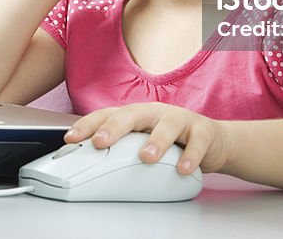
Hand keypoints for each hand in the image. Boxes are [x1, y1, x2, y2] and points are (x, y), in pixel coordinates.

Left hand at [64, 103, 231, 175]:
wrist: (212, 140)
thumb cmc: (172, 141)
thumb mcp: (143, 142)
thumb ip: (122, 149)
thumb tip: (89, 166)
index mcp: (137, 115)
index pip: (108, 115)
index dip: (88, 124)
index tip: (70, 138)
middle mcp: (156, 113)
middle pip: (133, 114)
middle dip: (114, 127)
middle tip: (100, 142)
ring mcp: (180, 119)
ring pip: (167, 125)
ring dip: (156, 141)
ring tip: (146, 157)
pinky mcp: (203, 131)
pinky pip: (197, 143)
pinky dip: (190, 156)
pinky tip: (182, 168)